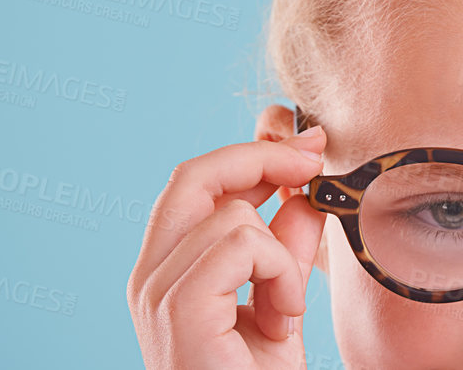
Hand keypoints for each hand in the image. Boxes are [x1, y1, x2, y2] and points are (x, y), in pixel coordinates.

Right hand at [127, 125, 328, 368]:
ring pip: (231, 215)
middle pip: (192, 174)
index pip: (195, 182)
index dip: (252, 151)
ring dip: (282, 255)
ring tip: (286, 309)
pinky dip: (279, 272)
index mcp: (166, 269)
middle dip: (260, 158)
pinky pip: (241, 246)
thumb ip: (288, 243)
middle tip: (313, 165)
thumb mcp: (284, 299)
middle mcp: (149, 279)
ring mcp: (157, 297)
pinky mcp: (179, 314)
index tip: (308, 144)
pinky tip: (284, 318)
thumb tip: (305, 182)